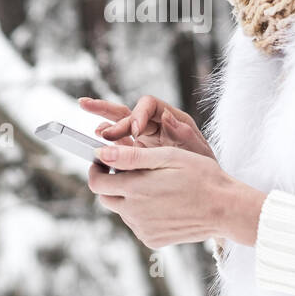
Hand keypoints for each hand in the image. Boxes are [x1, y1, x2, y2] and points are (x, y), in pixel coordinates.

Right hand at [78, 94, 215, 159]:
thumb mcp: (197, 152)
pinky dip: (106, 144)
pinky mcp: (134, 155)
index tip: (135, 131)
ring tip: (90, 120)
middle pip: (127, 111)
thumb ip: (183, 134)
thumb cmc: (205, 168)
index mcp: (169, 118)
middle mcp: (153, 125)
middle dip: (110, 115)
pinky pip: (117, 146)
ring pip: (117, 125)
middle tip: (98, 125)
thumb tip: (166, 116)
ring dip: (102, 122)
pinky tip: (97, 146)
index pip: (147, 105)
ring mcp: (141, 139)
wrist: (204, 190)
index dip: (138, 114)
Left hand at [86, 143, 261, 249]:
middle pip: (105, 198)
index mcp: (134, 189)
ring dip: (128, 198)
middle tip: (132, 171)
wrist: (225, 208)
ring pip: (122, 211)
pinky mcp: (153, 240)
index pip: (96, 182)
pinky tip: (164, 203)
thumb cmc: (200, 176)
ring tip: (155, 186)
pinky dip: (143, 213)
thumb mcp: (167, 156)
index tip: (105, 161)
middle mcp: (134, 213)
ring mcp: (143, 229)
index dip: (97, 169)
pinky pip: (137, 224)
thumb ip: (130, 156)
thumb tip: (100, 153)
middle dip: (111, 183)